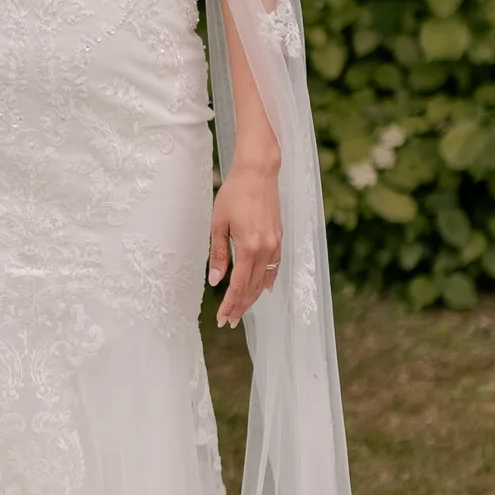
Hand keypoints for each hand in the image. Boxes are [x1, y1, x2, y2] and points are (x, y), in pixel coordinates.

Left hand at [210, 153, 281, 330]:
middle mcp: (265, 249)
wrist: (258, 173)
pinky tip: (262, 290)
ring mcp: (275, 245)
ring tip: (241, 312)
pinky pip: (274, 267)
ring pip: (264, 280)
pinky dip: (267, 281)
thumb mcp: (218, 224)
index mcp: (248, 247)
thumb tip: (215, 280)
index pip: (238, 285)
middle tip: (229, 322)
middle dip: (240, 307)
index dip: (229, 304)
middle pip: (252, 287)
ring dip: (252, 298)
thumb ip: (218, 254)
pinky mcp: (279, 238)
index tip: (221, 318)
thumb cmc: (234, 194)